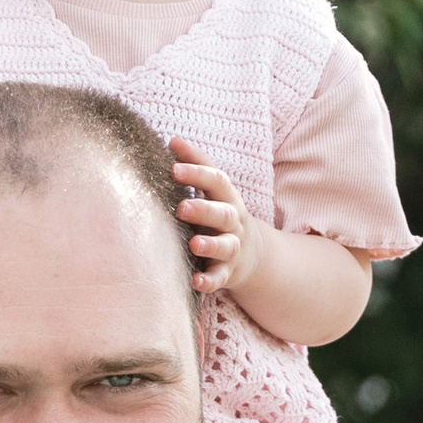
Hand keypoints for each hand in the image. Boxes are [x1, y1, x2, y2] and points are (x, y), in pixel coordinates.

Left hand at [172, 149, 253, 295]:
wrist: (251, 254)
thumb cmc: (221, 213)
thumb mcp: (214, 189)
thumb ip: (196, 164)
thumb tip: (172, 139)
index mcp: (226, 198)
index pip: (216, 181)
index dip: (197, 174)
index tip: (174, 168)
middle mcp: (232, 222)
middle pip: (222, 214)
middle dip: (204, 210)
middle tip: (181, 207)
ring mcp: (232, 248)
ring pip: (225, 246)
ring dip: (210, 245)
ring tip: (193, 243)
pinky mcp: (227, 273)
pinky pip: (219, 278)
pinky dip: (209, 281)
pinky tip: (195, 282)